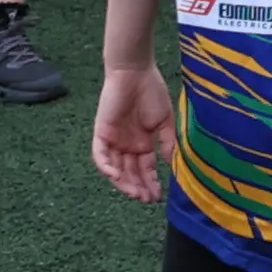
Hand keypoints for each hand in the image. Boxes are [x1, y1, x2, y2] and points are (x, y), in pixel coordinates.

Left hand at [91, 62, 174, 201]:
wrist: (135, 72)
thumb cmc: (152, 92)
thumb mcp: (165, 121)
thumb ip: (167, 142)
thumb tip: (171, 162)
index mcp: (142, 143)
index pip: (145, 169)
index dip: (151, 182)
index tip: (158, 195)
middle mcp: (126, 145)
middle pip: (130, 173)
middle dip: (138, 187)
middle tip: (146, 198)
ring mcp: (113, 140)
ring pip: (115, 168)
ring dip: (124, 182)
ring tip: (135, 193)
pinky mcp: (101, 133)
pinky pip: (100, 155)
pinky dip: (106, 167)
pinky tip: (117, 176)